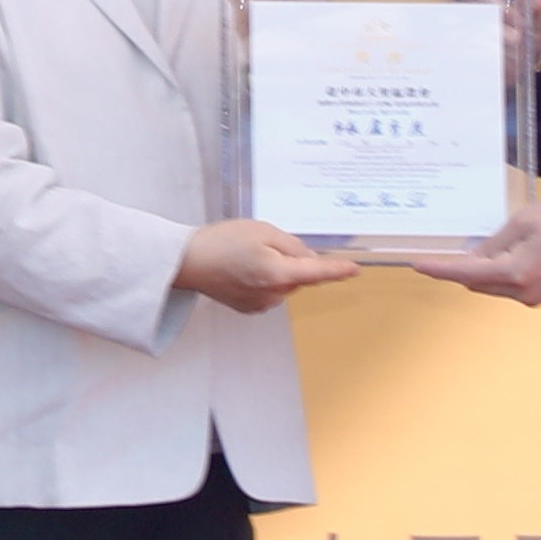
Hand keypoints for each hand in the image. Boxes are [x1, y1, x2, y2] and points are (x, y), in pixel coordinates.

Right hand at [175, 217, 360, 314]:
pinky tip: (241, 270)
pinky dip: (263, 281)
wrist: (187, 262)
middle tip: (262, 245)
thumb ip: (291, 245)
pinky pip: (269, 293)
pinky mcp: (250, 309)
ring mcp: (261, 304)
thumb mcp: (262, 231)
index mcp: (277, 274)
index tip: (353, 270)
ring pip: (284, 285)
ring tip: (246, 257)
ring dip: (276, 272)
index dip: (336, 270)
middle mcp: (272, 295)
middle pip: (298, 277)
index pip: (316, 272)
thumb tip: (309, 258)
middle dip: (291, 262)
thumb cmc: (221, 242)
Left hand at [410, 193, 540, 303]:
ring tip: (505, 241)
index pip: (467, 272)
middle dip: (465, 266)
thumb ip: (493, 244)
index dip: (440, 269)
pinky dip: (502, 273)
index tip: (418, 265)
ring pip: (492, 286)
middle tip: (463, 241)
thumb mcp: (523, 222)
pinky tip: (514, 252)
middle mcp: (523, 292)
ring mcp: (534, 298)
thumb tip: (471, 259)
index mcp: (517, 272)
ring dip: (486, 269)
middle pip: (477, 283)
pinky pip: (509, 287)